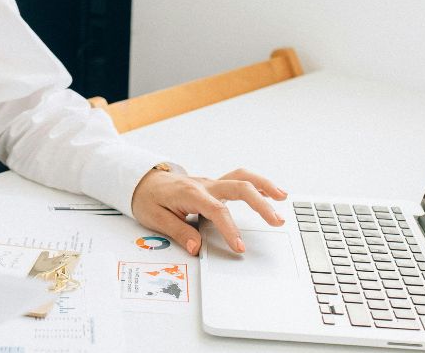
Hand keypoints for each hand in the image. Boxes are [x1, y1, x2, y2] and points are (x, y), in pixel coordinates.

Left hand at [130, 167, 286, 255]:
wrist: (141, 181)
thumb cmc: (148, 198)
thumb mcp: (155, 218)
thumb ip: (178, 232)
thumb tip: (196, 247)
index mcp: (190, 193)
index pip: (216, 210)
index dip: (230, 229)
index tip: (240, 247)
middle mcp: (205, 185)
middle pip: (238, 187)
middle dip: (260, 203)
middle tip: (276, 220)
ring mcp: (211, 183)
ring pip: (242, 178)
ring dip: (264, 186)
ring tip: (283, 198)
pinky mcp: (214, 186)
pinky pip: (239, 180)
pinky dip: (257, 185)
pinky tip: (271, 193)